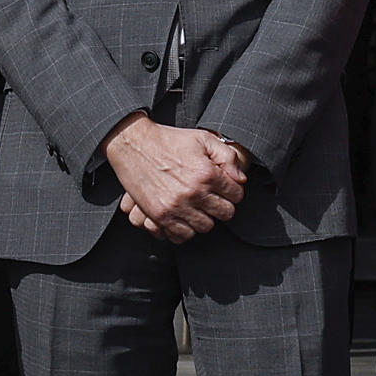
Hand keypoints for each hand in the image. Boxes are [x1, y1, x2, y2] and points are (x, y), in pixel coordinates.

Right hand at [101, 113, 246, 242]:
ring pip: (205, 227)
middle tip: (215, 199)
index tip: (227, 188)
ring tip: (200, 207)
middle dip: (223, 206)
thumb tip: (240, 179)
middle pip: (224, 214)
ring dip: (205, 218)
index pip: (236, 195)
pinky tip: (185, 217)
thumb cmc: (170, 141)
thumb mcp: (204, 139)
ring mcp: (176, 207)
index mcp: (207, 174)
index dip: (234, 191)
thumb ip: (227, 157)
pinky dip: (186, 229)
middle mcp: (193, 193)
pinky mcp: (159, 215)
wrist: (135, 145)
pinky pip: (181, 236)